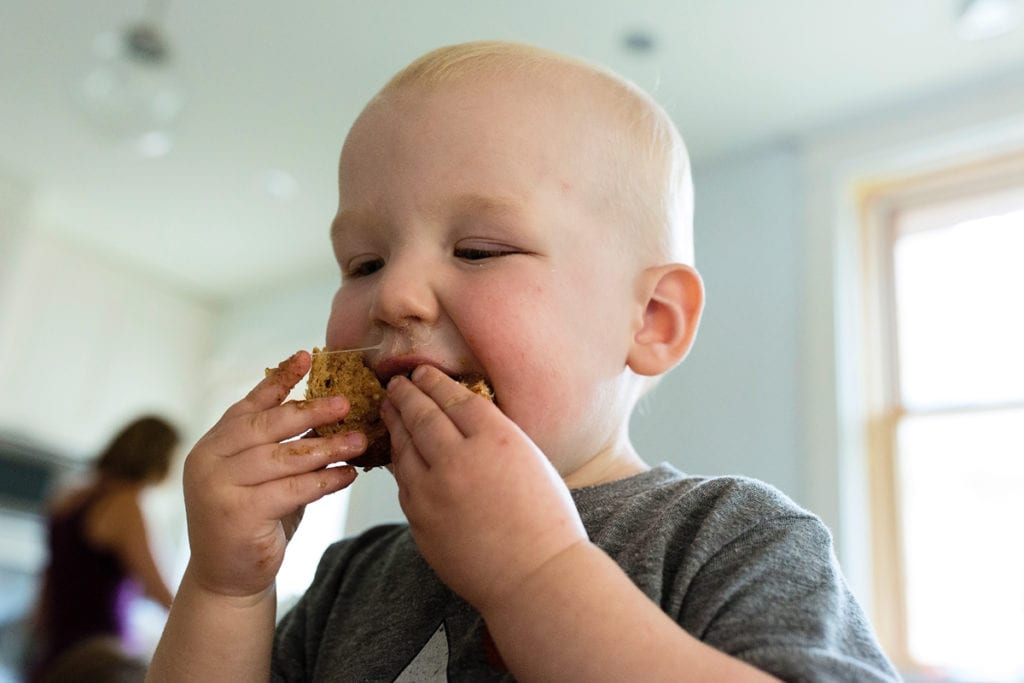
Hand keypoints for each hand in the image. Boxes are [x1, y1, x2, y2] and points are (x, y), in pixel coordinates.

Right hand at [182, 350, 364, 598]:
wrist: (229, 577)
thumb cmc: (254, 520)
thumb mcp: (265, 475)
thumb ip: (283, 446)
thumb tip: (331, 412)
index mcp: (214, 442)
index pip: (251, 403)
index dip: (280, 379)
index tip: (307, 357)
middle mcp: (209, 459)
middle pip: (268, 426)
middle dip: (311, 412)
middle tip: (346, 403)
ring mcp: (218, 486)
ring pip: (284, 458)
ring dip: (327, 448)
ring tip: (359, 441)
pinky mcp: (237, 513)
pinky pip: (292, 489)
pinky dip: (324, 481)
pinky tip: (348, 475)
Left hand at [381, 365, 586, 610]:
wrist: (534, 578)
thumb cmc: (545, 521)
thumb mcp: (530, 460)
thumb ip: (494, 436)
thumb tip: (461, 418)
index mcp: (495, 439)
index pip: (454, 398)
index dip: (434, 382)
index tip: (423, 373)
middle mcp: (458, 459)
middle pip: (422, 415)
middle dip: (406, 394)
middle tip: (397, 383)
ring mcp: (433, 491)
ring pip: (405, 446)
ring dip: (395, 423)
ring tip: (390, 408)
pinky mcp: (420, 520)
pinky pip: (404, 481)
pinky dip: (400, 460)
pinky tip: (399, 451)